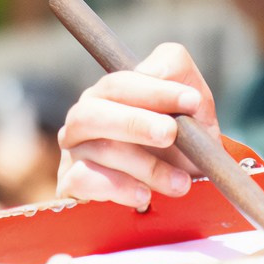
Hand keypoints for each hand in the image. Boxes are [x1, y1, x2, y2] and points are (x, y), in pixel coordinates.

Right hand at [57, 44, 218, 211]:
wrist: (186, 181)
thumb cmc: (184, 134)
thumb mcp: (190, 100)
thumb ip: (175, 68)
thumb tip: (155, 71)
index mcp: (108, 93)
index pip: (119, 84)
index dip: (155, 91)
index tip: (192, 101)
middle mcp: (84, 119)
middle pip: (93, 112)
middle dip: (135, 123)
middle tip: (171, 134)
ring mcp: (74, 152)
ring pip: (97, 149)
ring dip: (144, 165)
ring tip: (180, 181)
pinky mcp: (71, 184)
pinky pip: (83, 181)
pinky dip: (118, 187)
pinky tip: (145, 195)